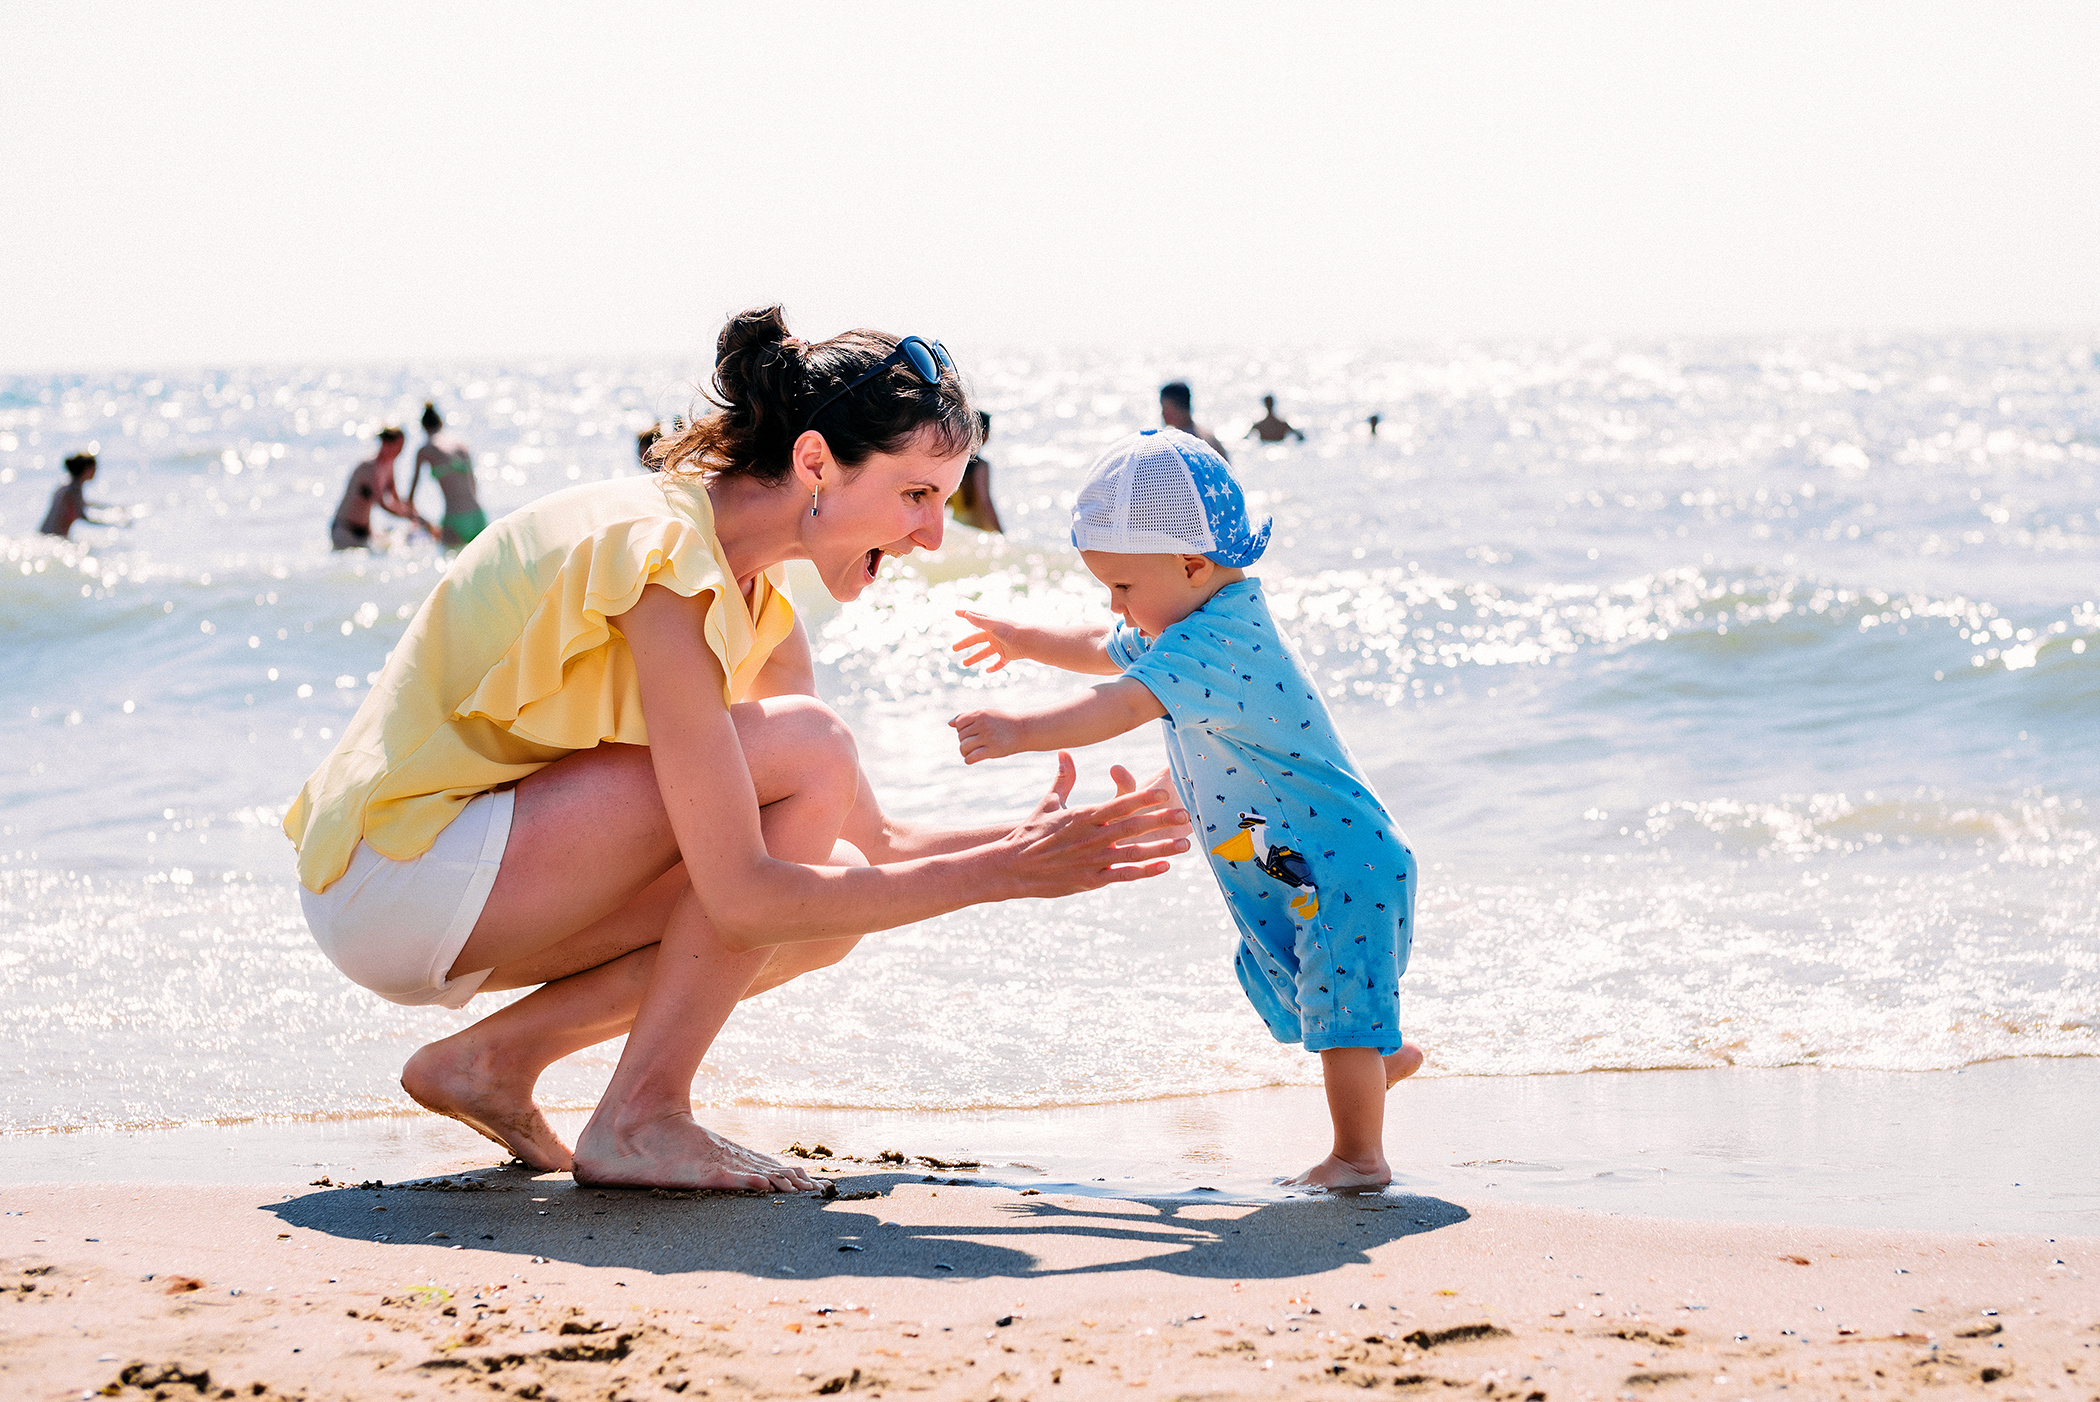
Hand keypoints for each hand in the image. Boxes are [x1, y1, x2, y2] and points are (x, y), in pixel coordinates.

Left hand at [950, 707, 1024, 763]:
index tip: (970, 734)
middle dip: (964, 741)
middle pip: (961, 736)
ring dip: (964, 752)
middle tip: (973, 744)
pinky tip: (971, 759)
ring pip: (964, 747)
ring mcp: (988, 737)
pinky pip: (972, 757)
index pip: (959, 724)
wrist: (1023, 730)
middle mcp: (983, 724)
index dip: (961, 730)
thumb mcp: (986, 714)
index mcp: (980, 714)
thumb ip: (968, 716)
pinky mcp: (993, 750)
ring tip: (970, 752)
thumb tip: (950, 723)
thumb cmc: (1002, 722)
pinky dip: (968, 760)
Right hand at [952, 609, 1031, 671]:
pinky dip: (994, 667)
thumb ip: (979, 620)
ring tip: (964, 664)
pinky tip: (986, 671)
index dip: (965, 615)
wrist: (1028, 641)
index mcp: (990, 626)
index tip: (956, 612)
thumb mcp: (993, 625)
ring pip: (984, 653)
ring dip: (974, 658)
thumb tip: (966, 613)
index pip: (975, 618)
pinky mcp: (1007, 655)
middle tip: (953, 648)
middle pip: (976, 640)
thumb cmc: (1010, 630)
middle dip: (964, 644)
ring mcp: (1000, 646)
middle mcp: (994, 635)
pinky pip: (999, 663)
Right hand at [994, 754, 1191, 896]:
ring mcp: (1092, 859)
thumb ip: (1063, 778)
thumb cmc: (1031, 832)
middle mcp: (1091, 836)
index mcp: (1084, 815)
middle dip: (1162, 820)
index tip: (1163, 792)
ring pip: (1134, 852)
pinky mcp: (1090, 880)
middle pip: (1133, 826)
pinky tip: (1164, 867)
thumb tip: (1064, 751)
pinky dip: (1144, 871)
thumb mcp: (1049, 803)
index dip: (1142, 797)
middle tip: (1186, 816)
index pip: (1118, 803)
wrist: (1011, 865)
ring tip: (1185, 844)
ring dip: (1162, 847)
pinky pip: (1123, 875)